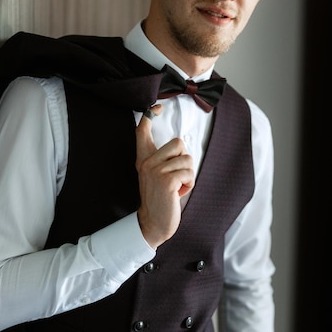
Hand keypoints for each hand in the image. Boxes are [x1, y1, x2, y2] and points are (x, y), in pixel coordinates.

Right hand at [135, 105, 194, 247]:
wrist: (153, 223)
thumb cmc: (160, 199)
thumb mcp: (156, 176)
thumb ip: (162, 160)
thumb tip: (180, 144)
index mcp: (143, 159)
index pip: (142, 131)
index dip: (149, 116)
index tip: (156, 107)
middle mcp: (146, 162)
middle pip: (178, 143)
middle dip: (184, 159)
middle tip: (176, 176)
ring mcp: (155, 171)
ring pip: (187, 160)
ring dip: (188, 176)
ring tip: (177, 187)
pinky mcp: (166, 181)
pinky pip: (189, 173)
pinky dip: (189, 184)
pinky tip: (178, 193)